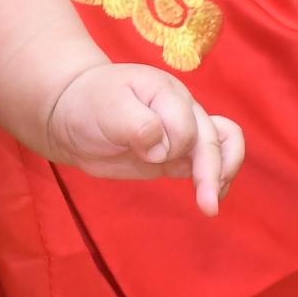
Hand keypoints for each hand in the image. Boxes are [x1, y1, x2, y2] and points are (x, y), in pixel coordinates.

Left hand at [42, 63, 245, 213]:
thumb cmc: (88, 105)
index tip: (147, 154)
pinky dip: (217, 178)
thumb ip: (136, 124)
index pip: (186, 124)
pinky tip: (211, 199)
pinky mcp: (177, 153)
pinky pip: (210, 160)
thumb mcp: (106, 108)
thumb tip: (162, 149)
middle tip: (207, 205)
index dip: (173, 144)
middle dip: (212, 171)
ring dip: (224, 173)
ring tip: (213, 203)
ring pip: (223, 145)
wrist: (73, 113)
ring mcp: (182, 129)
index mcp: (165, 91)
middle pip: (212, 138)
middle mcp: (182, 107)